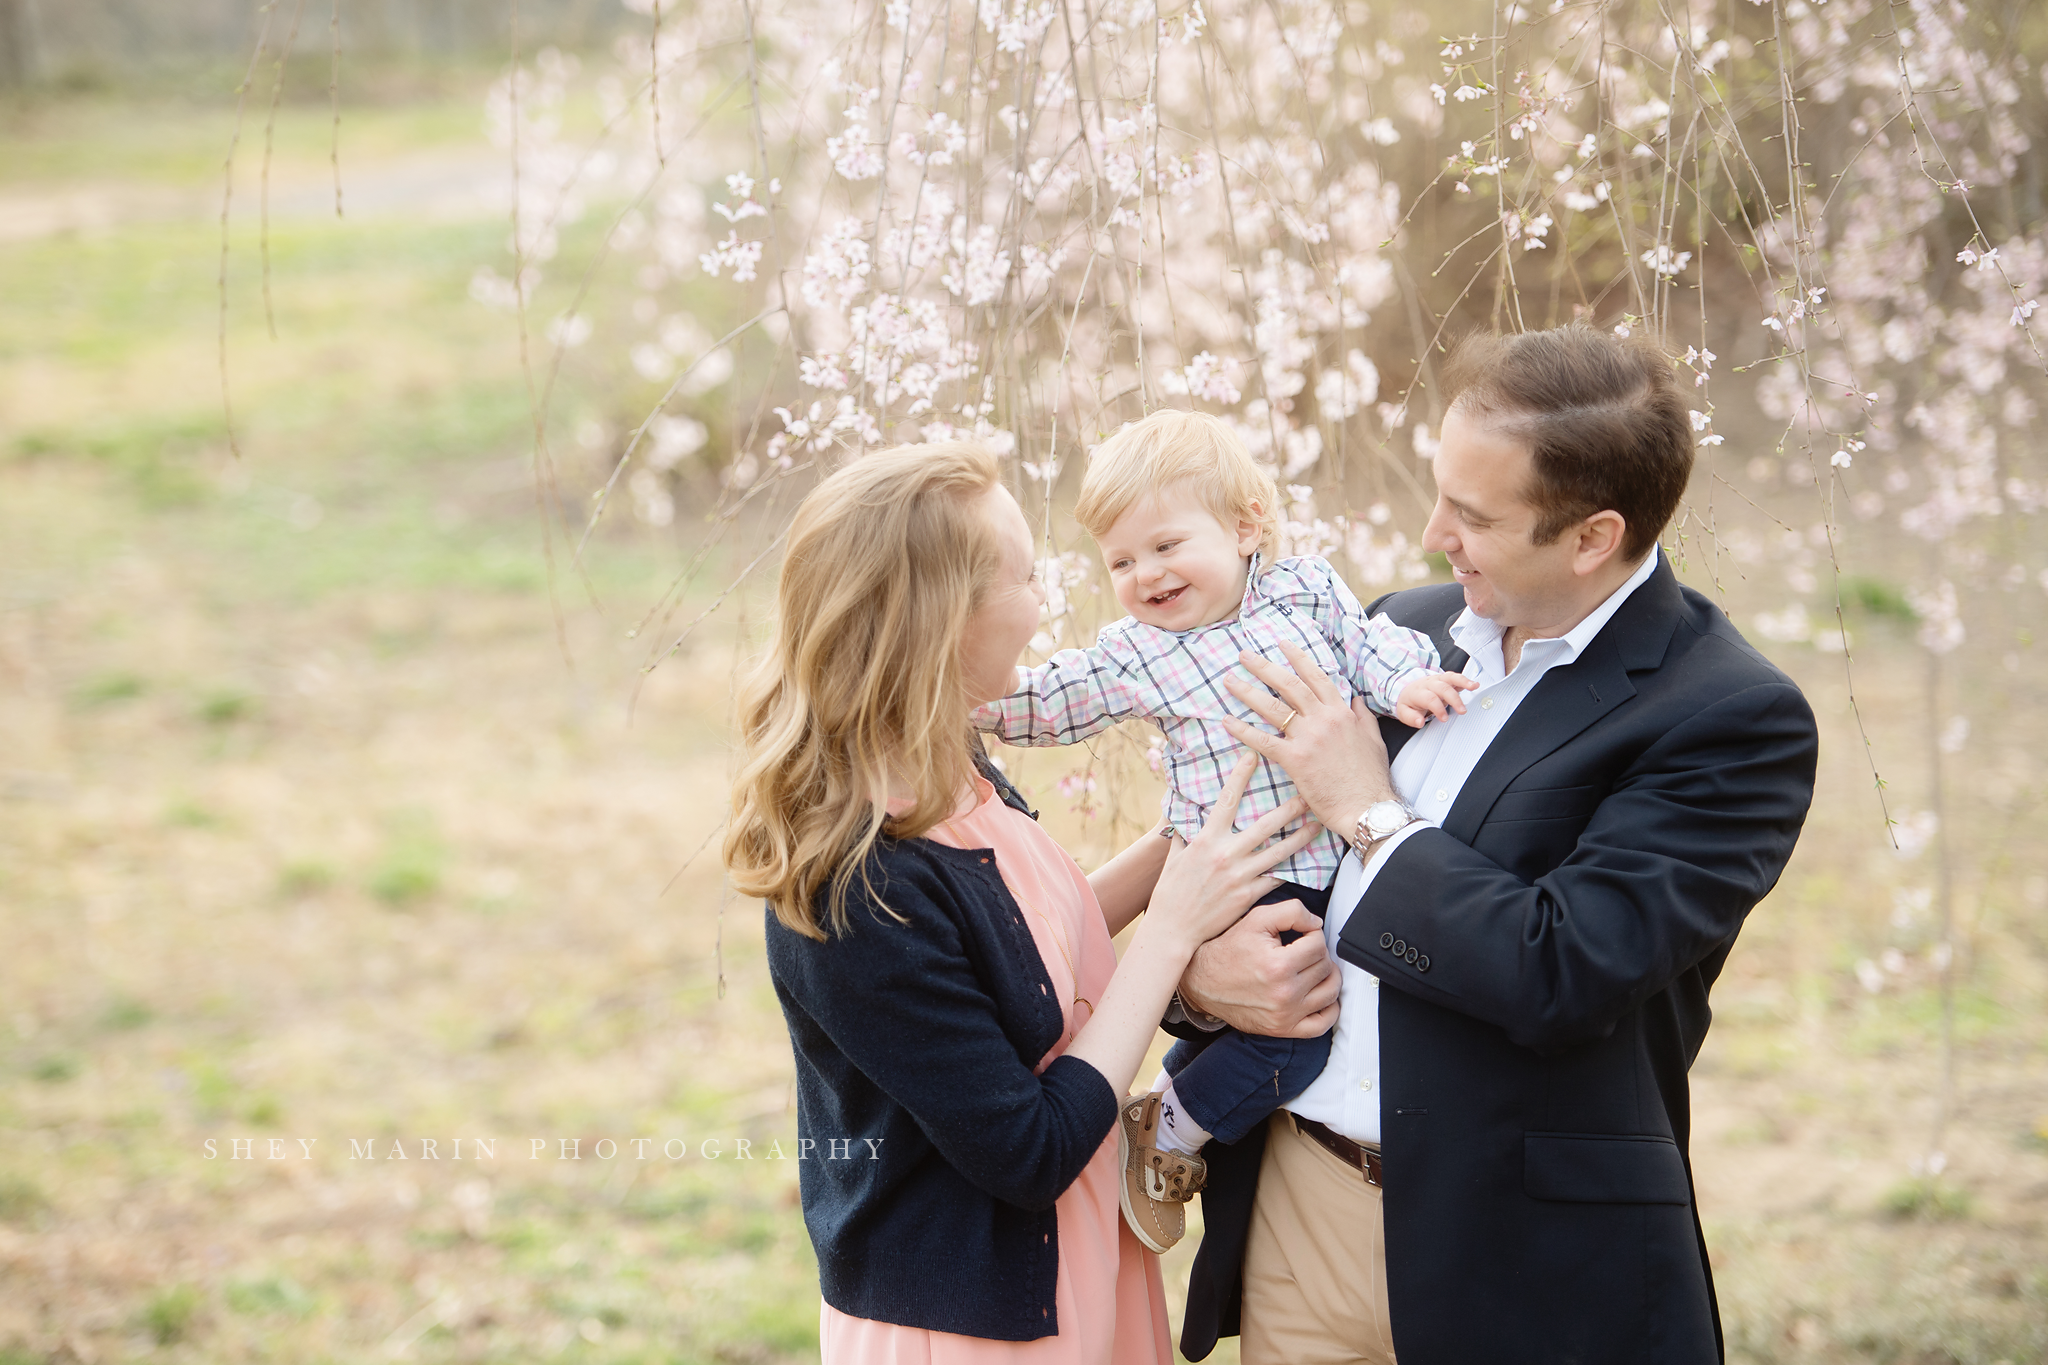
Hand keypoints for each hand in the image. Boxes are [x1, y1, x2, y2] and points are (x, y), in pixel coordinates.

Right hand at [1139, 752, 1321, 954]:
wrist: (1173, 928)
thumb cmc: (1171, 891)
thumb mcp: (1175, 856)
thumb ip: (1184, 832)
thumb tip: (1182, 809)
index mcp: (1206, 839)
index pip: (1227, 799)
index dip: (1240, 775)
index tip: (1253, 757)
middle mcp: (1225, 854)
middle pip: (1265, 825)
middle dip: (1289, 808)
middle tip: (1306, 793)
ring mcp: (1240, 876)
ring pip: (1279, 851)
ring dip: (1301, 837)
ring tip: (1317, 825)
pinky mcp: (1248, 895)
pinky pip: (1276, 878)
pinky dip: (1290, 868)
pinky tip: (1305, 860)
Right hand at [1178, 899, 1340, 1037]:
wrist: (1202, 981)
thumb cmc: (1227, 951)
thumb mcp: (1256, 919)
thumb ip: (1291, 912)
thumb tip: (1317, 923)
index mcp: (1278, 966)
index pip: (1318, 945)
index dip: (1312, 934)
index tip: (1300, 936)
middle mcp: (1284, 994)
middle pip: (1325, 968)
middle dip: (1317, 954)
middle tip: (1302, 950)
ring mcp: (1285, 1015)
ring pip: (1330, 993)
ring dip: (1327, 976)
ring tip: (1312, 968)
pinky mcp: (1283, 1029)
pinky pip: (1322, 1024)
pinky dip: (1329, 1009)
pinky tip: (1319, 994)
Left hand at [1221, 640, 1397, 837]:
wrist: (1367, 806)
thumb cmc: (1371, 778)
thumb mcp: (1373, 739)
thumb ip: (1362, 716)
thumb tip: (1355, 699)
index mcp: (1342, 712)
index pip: (1316, 677)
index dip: (1297, 658)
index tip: (1281, 644)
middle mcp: (1323, 720)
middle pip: (1289, 685)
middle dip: (1264, 667)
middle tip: (1244, 655)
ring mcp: (1308, 738)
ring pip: (1273, 708)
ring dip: (1248, 692)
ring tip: (1230, 680)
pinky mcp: (1295, 760)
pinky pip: (1264, 740)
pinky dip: (1243, 730)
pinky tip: (1228, 721)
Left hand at [1395, 671, 1478, 726]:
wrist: (1407, 688)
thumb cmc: (1409, 701)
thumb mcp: (1404, 712)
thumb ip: (1411, 718)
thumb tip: (1419, 722)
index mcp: (1418, 692)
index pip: (1430, 698)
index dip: (1438, 708)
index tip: (1444, 718)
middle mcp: (1429, 684)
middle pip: (1443, 688)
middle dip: (1454, 699)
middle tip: (1462, 711)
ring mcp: (1438, 680)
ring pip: (1451, 678)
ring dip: (1463, 682)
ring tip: (1473, 687)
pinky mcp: (1445, 679)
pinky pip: (1456, 677)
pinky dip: (1466, 680)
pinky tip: (1474, 684)